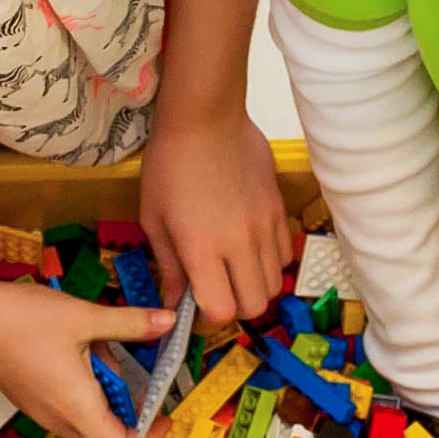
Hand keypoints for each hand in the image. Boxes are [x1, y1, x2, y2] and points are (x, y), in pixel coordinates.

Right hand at [0, 274, 169, 437]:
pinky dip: (89, 398)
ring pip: (87, 429)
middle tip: (149, 397)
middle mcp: (57, 418)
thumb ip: (129, 324)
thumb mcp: (84, 316)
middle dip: (134, 427)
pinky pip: (69, 414)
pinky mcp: (32, 401)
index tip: (165, 419)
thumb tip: (166, 322)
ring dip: (109, 408)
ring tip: (111, 364)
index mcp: (75, 405)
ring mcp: (41, 413)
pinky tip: (86, 357)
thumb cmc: (19, 318)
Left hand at [136, 106, 293, 331]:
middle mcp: (239, 243)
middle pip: (254, 305)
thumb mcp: (154, 219)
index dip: (208, 319)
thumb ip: (168, 267)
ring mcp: (264, 227)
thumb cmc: (168, 166)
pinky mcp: (279, 210)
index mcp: (202, 248)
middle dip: (235, 309)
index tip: (196, 309)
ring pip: (274, 283)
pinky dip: (270, 262)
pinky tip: (250, 247)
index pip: (221, 310)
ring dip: (254, 287)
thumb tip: (173, 304)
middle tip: (217, 293)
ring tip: (234, 270)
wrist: (205, 118)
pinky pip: (285, 254)